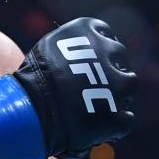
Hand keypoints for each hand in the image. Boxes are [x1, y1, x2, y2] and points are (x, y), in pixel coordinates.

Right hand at [0, 18, 136, 158]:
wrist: (29, 110)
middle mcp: (108, 51)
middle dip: (110, 68)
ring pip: (129, 84)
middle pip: (119, 56)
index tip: (90, 59)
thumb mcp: (49, 49)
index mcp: (89, 31)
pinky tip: (104, 127)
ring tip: (100, 104)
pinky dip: (118, 122)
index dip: (98, 48)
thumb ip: (71, 46)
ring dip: (119, 93)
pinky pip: (126, 117)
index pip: (104, 33)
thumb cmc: (32, 79)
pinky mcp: (116, 113)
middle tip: (95, 82)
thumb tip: (83, 47)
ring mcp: (116, 82)